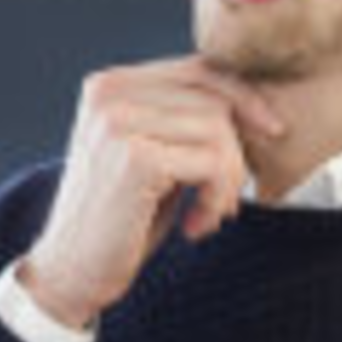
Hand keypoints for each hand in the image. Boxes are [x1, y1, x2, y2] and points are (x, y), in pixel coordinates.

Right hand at [20, 56, 283, 327]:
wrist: (70, 272)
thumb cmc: (120, 220)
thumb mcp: (151, 155)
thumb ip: (183, 120)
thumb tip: (253, 100)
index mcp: (109, 86)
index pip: (199, 69)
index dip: (244, 98)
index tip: (271, 131)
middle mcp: (108, 94)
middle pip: (214, 100)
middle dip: (235, 154)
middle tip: (222, 203)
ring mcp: (118, 123)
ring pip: (220, 131)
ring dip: (228, 182)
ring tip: (206, 216)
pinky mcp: (135, 158)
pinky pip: (214, 163)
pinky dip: (216, 200)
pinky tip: (194, 228)